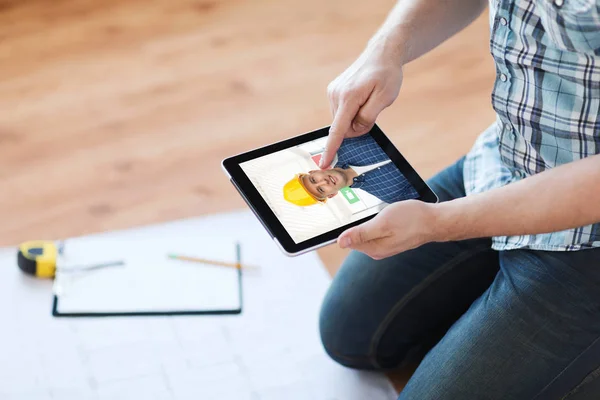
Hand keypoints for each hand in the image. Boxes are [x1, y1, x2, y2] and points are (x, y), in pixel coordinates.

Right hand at [320, 43, 404, 167]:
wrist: (381, 54)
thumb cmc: (386, 75)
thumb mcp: (385, 98)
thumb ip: (368, 117)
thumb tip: (355, 130)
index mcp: (348, 97)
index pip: (338, 130)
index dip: (331, 149)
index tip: (323, 164)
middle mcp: (336, 95)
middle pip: (344, 127)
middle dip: (358, 126)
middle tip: (373, 108)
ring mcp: (333, 92)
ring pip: (342, 121)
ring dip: (355, 117)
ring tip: (368, 99)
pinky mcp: (333, 92)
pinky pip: (341, 112)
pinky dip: (352, 111)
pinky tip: (361, 97)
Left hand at [338, 200, 439, 258]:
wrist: (435, 221)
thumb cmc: (411, 219)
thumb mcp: (382, 223)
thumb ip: (361, 233)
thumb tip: (340, 242)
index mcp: (373, 248)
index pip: (348, 240)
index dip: (346, 226)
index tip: (348, 214)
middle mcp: (378, 250)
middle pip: (357, 236)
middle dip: (358, 223)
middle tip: (368, 210)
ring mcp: (385, 245)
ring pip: (367, 232)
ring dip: (369, 221)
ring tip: (379, 212)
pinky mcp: (392, 239)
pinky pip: (377, 230)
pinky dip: (378, 222)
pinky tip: (385, 214)